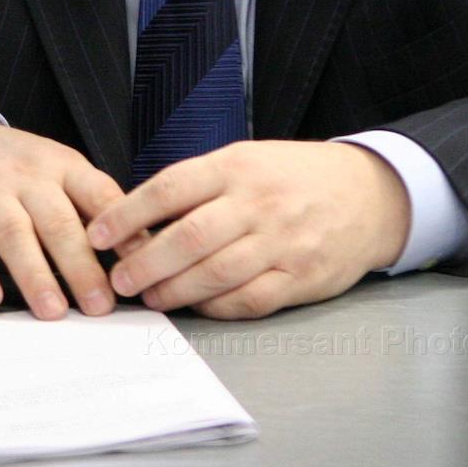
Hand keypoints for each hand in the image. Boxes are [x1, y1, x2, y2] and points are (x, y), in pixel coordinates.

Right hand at [0, 116, 124, 318]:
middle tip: (99, 305)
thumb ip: (90, 204)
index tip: (138, 262)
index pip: (97, 193)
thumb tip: (138, 249)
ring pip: (14, 233)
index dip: (121, 227)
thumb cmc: (15, 166)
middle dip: (81, 266)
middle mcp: (27, 177)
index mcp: (62, 166)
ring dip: (35, 275)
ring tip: (53, 310)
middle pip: (58, 221)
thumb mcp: (57, 169)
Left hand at [86, 141, 410, 318]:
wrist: (368, 193)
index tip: (98, 234)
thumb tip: (140, 218)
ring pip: (215, 273)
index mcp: (237, 166)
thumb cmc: (293, 176)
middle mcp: (258, 202)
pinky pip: (248, 299)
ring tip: (149, 296)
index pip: (170, 188)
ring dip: (174, 290)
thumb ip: (199, 185)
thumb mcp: (247, 159)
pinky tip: (196, 306)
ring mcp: (281, 242)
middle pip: (189, 237)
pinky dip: (215, 307)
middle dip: (145, 262)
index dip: (128, 214)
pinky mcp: (300, 277)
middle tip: (118, 279)